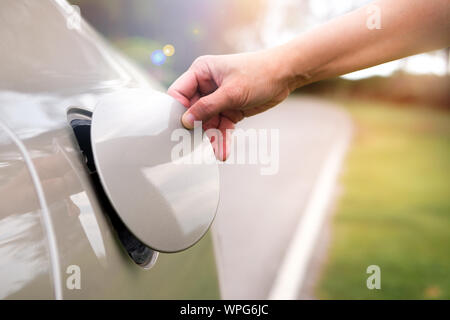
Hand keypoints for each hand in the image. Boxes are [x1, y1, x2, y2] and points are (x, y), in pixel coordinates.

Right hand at [168, 50, 292, 159]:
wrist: (285, 76)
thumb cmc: (259, 74)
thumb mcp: (231, 92)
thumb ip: (207, 107)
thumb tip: (186, 120)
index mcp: (201, 72)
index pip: (179, 92)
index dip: (177, 110)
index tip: (178, 128)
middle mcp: (206, 85)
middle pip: (192, 111)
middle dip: (197, 128)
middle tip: (194, 146)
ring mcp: (218, 99)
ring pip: (208, 123)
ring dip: (213, 138)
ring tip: (219, 152)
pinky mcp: (229, 110)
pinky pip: (221, 127)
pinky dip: (223, 138)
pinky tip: (223, 152)